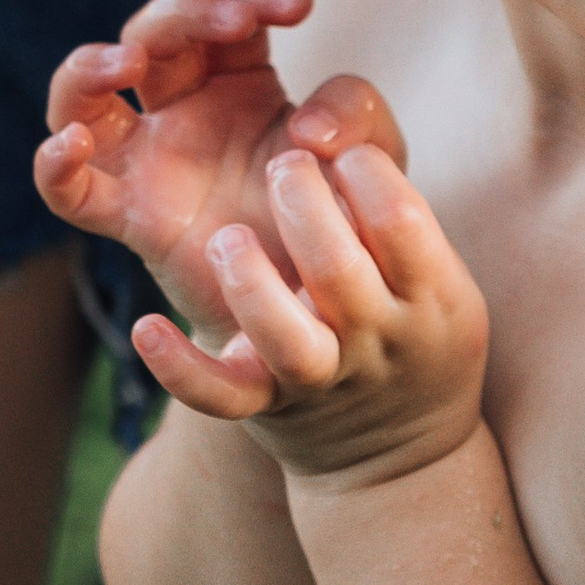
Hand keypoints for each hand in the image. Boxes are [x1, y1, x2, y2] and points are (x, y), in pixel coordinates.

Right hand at [34, 0, 402, 334]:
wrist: (327, 304)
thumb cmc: (341, 217)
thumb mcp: (371, 156)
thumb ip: (357, 116)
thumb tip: (306, 125)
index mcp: (238, 80)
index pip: (226, 12)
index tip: (299, 8)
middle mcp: (181, 109)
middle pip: (150, 33)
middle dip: (186, 11)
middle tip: (234, 21)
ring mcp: (146, 159)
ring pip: (82, 94)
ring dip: (93, 64)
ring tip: (129, 62)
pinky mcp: (128, 216)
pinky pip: (67, 190)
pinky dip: (54, 164)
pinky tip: (71, 143)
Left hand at [134, 140, 488, 487]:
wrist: (397, 455)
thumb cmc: (414, 319)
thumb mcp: (438, 262)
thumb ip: (389, 182)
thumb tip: (318, 128)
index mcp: (432, 293)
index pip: (402, 220)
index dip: (365, 171)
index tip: (343, 152)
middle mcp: (375, 336)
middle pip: (338, 270)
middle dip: (302, 206)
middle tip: (281, 166)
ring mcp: (318, 374)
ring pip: (284, 337)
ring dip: (250, 282)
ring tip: (228, 238)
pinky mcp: (265, 404)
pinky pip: (220, 397)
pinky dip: (180, 370)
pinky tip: (146, 330)